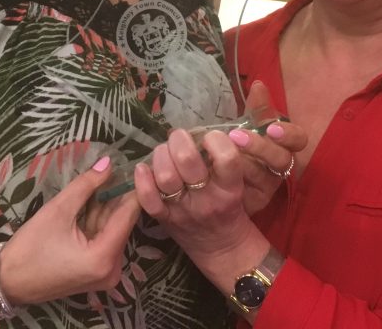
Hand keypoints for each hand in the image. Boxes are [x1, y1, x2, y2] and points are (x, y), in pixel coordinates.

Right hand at [0, 157, 139, 304]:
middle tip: (116, 166)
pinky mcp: (97, 274)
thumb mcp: (58, 210)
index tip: (135, 164)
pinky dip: (98, 222)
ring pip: (113, 231)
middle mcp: (112, 270)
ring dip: (106, 207)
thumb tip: (108, 163)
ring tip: (104, 178)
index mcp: (104, 258)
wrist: (7, 281)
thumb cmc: (30, 247)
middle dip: (117, 196)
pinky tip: (93, 200)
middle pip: (122, 224)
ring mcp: (106, 274)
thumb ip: (86, 185)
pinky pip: (104, 241)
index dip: (133, 188)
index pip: (129, 215)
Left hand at [134, 128, 255, 259]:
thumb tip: (201, 131)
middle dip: (180, 140)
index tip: (210, 138)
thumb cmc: (232, 209)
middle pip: (186, 160)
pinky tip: (143, 168)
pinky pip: (148, 199)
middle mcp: (207, 199)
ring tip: (165, 152)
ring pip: (165, 175)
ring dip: (161, 155)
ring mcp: (184, 210)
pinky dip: (142, 180)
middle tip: (180, 138)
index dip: (216, 139)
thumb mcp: (239, 184)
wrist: (225, 251)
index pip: (226, 158)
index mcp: (230, 188)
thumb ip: (224, 160)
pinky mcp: (166, 220)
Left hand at [231, 82, 306, 214]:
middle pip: (281, 160)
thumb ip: (257, 109)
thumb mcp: (251, 127)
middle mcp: (278, 169)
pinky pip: (243, 196)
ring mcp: (265, 189)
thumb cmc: (242, 148)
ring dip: (242, 165)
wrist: (222, 184)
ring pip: (261, 179)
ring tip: (219, 153)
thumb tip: (258, 84)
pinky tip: (212, 172)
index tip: (270, 128)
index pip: (298, 139)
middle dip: (260, 147)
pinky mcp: (249, 205)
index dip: (288, 134)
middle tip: (236, 137)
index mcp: (283, 146)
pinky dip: (227, 182)